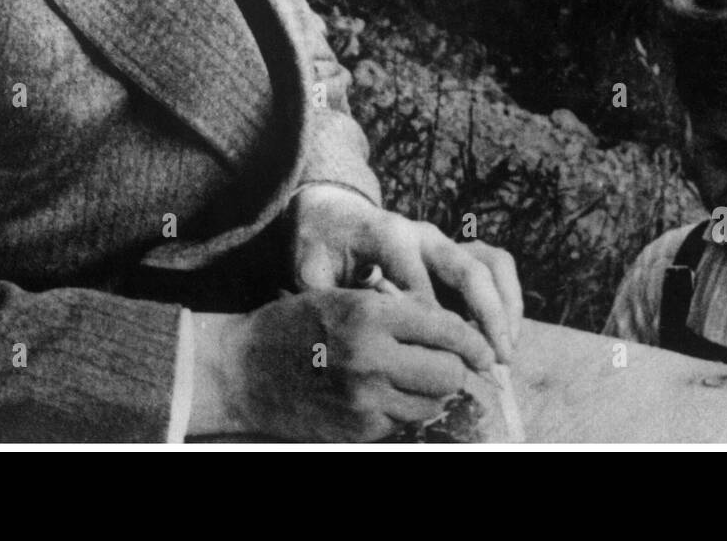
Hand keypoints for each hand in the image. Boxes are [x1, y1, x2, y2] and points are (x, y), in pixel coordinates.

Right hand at [188, 289, 495, 440]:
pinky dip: (405, 409)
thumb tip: (451, 324)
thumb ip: (397, 308)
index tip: (484, 350)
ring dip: (432, 392)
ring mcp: (364, 399)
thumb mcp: (346, 297)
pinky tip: (387, 394)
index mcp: (370, 315)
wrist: (242, 370)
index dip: (473, 341)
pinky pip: (404, 422)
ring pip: (431, 403)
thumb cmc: (296, 325)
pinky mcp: (358, 430)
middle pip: (448, 373)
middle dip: (455, 369)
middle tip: (450, 364)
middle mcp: (371, 357)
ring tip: (416, 378)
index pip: (446, 329)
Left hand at [289, 183, 523, 362]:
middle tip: (494, 360)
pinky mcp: (456, 250)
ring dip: (505, 308)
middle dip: (486, 315)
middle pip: (467, 269)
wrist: (332, 215)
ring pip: (491, 263)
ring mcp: (444, 240)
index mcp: (388, 236)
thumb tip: (338, 333)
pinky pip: (496, 264)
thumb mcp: (310, 268)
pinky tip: (505, 337)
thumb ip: (323, 296)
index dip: (433, 323)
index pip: (419, 283)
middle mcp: (424, 234)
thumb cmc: (319, 247)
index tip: (442, 360)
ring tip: (506, 352)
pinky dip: (508, 299)